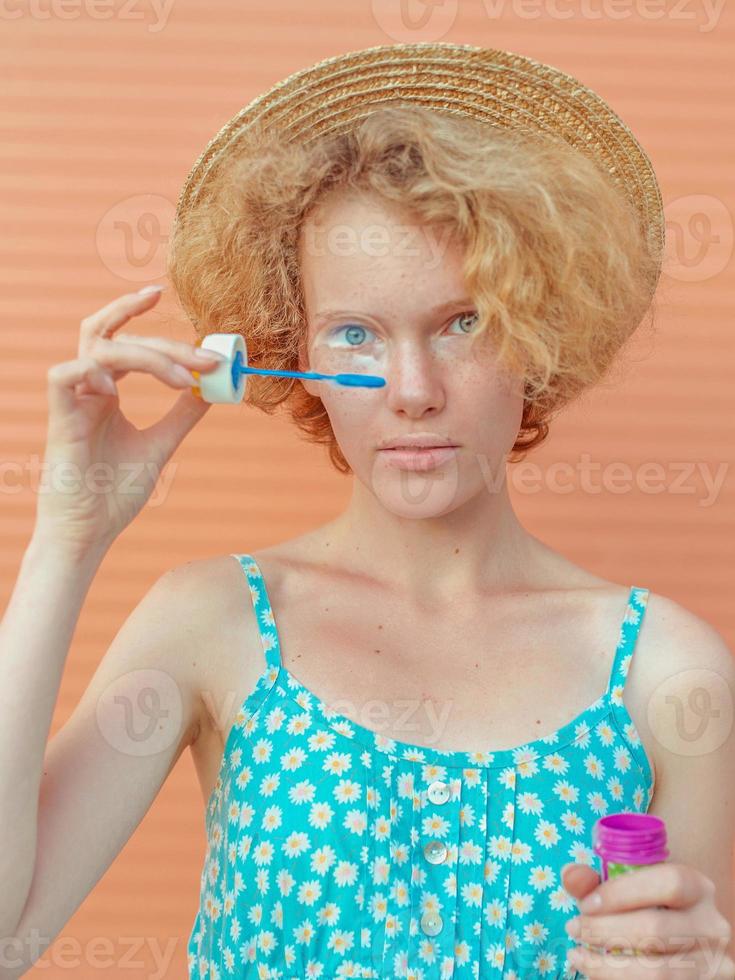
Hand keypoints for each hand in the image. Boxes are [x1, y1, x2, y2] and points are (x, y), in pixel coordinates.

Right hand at [35, 286, 224, 558]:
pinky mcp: (59, 421)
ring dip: (147, 357)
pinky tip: (121, 386)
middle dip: (166, 342)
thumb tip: (210, 388)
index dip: (150, 323)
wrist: (90, 532)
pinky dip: (92, 370)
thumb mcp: (160, 444)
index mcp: (107, 392)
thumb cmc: (114, 494)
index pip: (125, 340)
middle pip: (118, 338)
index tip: (190, 324)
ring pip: (99, 349)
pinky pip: (63, 376)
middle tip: (206, 357)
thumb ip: (182, 415)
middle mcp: (88, 390)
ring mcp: (72, 402)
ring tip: (184, 380)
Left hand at [561, 862, 732, 977]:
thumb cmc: (652, 908)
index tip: (585, 904)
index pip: (668, 883)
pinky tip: (594, 971)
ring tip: (576, 954)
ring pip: (658, 971)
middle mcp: (712, 925)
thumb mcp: (633, 888)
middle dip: (604, 930)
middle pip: (657, 930)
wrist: (684, 942)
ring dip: (606, 965)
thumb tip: (570, 875)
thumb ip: (599, 880)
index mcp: (697, 888)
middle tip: (574, 928)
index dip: (623, 893)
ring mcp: (712, 963)